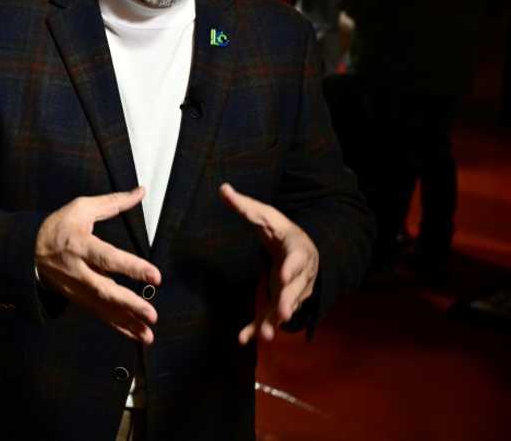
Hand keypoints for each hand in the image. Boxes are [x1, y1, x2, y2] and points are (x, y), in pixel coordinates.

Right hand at [35, 187, 160, 343]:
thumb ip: (113, 203)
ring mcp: (76, 288)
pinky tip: (136, 335)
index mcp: (79, 245)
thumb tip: (140, 192)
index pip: (107, 258)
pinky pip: (99, 315)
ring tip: (148, 336)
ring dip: (127, 323)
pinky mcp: (77, 299)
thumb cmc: (58, 227)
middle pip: (104, 289)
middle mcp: (77, 270)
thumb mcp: (81, 208)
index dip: (131, 267)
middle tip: (152, 313)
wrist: (26, 252)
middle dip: (129, 304)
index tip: (155, 276)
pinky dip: (118, 327)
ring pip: (103, 308)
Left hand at [219, 183, 318, 343]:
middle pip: (296, 290)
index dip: (292, 268)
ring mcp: (293, 291)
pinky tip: (244, 339)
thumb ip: (245, 207)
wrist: (305, 248)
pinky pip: (270, 316)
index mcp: (298, 249)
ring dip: (275, 322)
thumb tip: (223, 188)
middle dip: (289, 302)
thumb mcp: (266, 216)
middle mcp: (300, 274)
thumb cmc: (282, 231)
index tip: (283, 275)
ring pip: (286, 308)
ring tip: (265, 336)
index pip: (297, 259)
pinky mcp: (281, 301)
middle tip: (283, 314)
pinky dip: (258, 327)